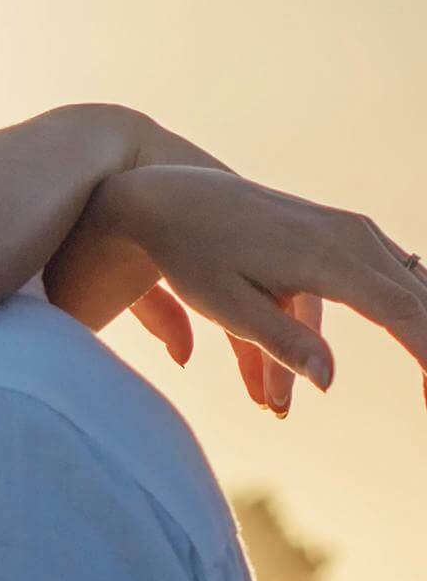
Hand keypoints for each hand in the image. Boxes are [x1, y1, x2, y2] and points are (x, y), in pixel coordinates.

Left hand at [85, 165, 426, 415]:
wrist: (178, 198)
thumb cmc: (194, 256)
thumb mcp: (227, 306)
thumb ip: (281, 343)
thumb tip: (328, 382)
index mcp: (327, 259)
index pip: (399, 313)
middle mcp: (352, 237)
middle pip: (415, 299)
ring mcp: (353, 229)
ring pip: (408, 284)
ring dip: (419, 328)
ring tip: (425, 374)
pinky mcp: (347, 230)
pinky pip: (393, 271)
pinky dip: (406, 305)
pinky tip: (415, 331)